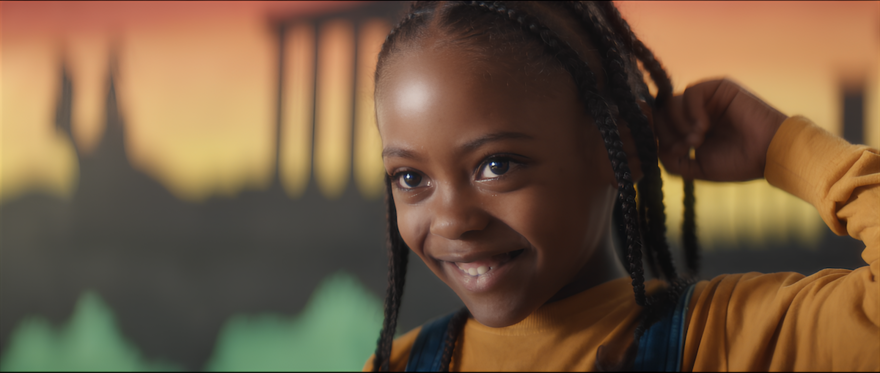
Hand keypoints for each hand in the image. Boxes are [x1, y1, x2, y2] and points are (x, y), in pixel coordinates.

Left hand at [654, 79, 787, 181]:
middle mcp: (696, 112)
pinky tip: (704, 126)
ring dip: (679, 124)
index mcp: (690, 129)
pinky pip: (690, 92)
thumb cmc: (738, 163)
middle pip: (662, 112)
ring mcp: (707, 99)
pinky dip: (691, 111)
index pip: (660, 125)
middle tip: (685, 147)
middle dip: (667, 132)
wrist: (770, 153)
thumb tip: (655, 147)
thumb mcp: (698, 168)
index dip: (659, 137)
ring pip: (672, 102)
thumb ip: (672, 161)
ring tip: (697, 140)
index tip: (674, 153)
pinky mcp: (719, 87)